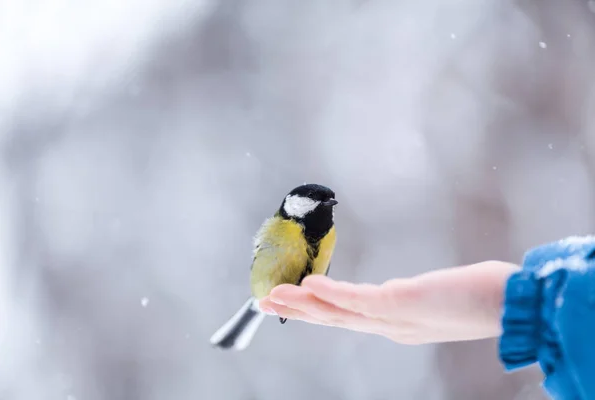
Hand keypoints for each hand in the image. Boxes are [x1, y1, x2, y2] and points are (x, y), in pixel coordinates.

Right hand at [259, 261, 517, 343]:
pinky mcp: (402, 303)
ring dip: (303, 304)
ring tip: (274, 296)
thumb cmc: (479, 296)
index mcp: (395, 323)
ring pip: (339, 312)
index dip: (315, 312)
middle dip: (297, 311)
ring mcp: (394, 316)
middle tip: (264, 303)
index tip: (291, 303)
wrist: (512, 303)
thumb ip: (409, 296)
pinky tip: (309, 285)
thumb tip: (392, 289)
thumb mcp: (435, 297)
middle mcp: (390, 325)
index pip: (346, 318)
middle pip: (334, 319)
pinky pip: (359, 299)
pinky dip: (331, 292)